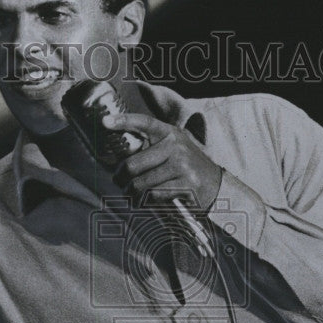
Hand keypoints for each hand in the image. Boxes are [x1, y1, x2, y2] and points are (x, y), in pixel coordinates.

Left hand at [104, 113, 221, 209]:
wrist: (216, 185)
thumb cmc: (186, 169)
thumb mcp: (173, 150)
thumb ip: (151, 148)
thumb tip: (117, 157)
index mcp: (170, 133)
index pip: (144, 122)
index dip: (124, 121)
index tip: (106, 122)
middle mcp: (175, 146)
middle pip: (133, 163)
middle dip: (120, 177)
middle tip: (119, 181)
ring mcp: (182, 165)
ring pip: (141, 183)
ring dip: (131, 192)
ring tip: (132, 193)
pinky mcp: (186, 184)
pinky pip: (153, 195)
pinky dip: (146, 201)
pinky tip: (147, 200)